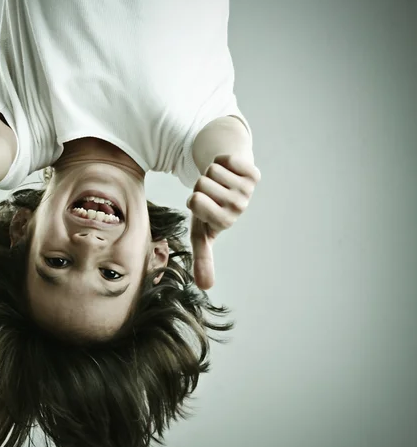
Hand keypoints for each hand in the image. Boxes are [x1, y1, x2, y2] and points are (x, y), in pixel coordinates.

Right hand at [187, 154, 260, 289]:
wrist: (228, 184)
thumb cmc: (210, 207)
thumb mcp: (202, 232)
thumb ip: (203, 259)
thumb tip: (205, 288)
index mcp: (224, 222)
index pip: (195, 200)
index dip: (192, 198)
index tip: (203, 205)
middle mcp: (239, 207)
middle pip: (201, 183)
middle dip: (201, 184)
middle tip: (211, 192)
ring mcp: (247, 190)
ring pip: (212, 169)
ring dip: (211, 172)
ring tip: (219, 182)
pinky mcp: (253, 172)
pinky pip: (225, 159)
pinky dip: (222, 161)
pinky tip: (229, 171)